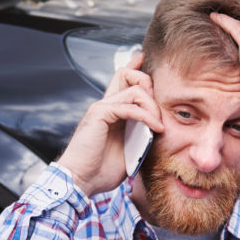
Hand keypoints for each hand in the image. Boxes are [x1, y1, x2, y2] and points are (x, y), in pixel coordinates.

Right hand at [58, 53, 163, 196]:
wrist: (80, 181)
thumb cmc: (100, 172)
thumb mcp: (128, 152)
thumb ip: (139, 138)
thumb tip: (157, 133)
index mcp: (110, 113)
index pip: (122, 81)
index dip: (135, 68)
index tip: (144, 58)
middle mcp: (105, 106)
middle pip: (126, 74)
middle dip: (148, 83)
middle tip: (158, 110)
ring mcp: (101, 108)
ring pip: (134, 88)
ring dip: (152, 105)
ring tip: (158, 126)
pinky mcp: (100, 115)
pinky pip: (129, 106)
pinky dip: (146, 116)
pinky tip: (155, 129)